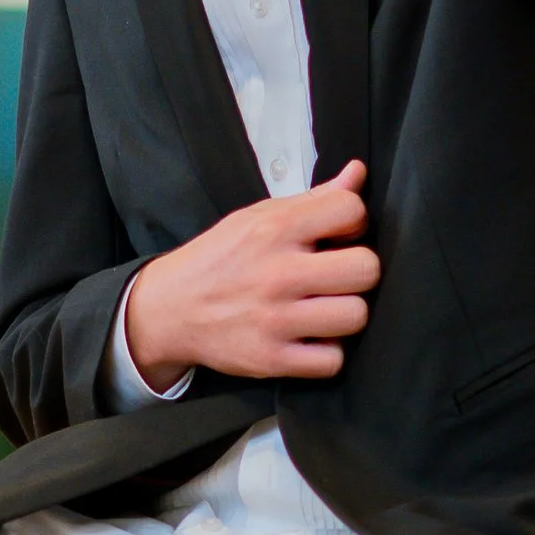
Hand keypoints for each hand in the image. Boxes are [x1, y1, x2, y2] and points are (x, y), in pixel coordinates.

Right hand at [124, 162, 378, 385]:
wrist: (168, 308)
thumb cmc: (220, 260)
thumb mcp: (257, 218)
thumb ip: (313, 199)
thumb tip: (358, 172)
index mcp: (274, 229)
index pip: (351, 210)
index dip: (354, 222)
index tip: (338, 236)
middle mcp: (276, 273)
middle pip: (366, 268)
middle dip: (357, 271)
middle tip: (336, 277)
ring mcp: (274, 320)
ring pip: (356, 315)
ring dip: (345, 313)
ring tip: (324, 308)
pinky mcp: (270, 359)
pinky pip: (332, 361)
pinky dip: (326, 353)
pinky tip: (310, 338)